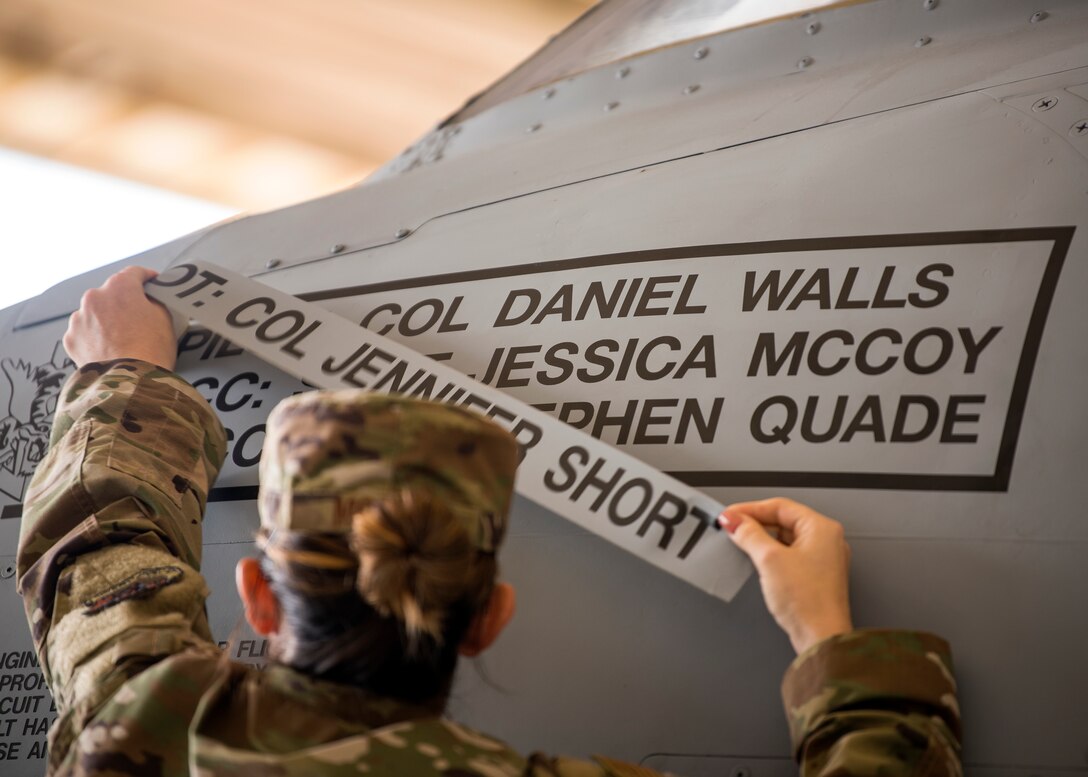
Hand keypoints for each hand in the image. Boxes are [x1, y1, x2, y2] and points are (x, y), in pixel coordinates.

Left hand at [64, 266, 177, 369]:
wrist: (130, 382)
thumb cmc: (150, 351)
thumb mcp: (165, 319)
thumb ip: (154, 303)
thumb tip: (148, 302)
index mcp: (119, 287)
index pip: (135, 273)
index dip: (147, 277)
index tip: (152, 282)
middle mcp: (94, 298)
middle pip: (111, 294)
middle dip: (124, 303)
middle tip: (140, 318)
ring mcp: (79, 319)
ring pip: (95, 314)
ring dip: (107, 321)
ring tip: (123, 339)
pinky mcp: (71, 340)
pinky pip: (85, 333)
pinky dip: (95, 338)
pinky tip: (110, 350)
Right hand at [721, 498, 851, 653]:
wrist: (820, 638)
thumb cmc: (809, 602)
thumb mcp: (770, 559)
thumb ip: (749, 534)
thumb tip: (734, 521)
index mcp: (822, 528)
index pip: (780, 506)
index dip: (750, 509)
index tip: (730, 515)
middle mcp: (826, 540)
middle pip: (783, 520)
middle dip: (755, 524)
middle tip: (732, 529)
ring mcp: (822, 559)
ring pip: (784, 538)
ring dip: (761, 539)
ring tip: (741, 544)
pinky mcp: (814, 576)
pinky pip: (788, 555)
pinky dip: (770, 554)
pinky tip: (757, 561)